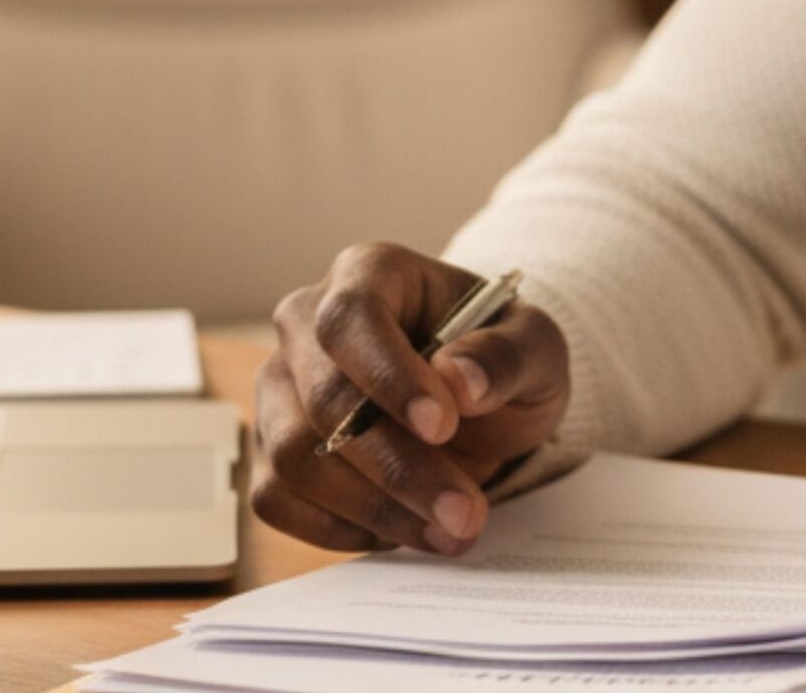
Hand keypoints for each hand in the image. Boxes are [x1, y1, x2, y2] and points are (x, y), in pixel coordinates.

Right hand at [252, 243, 569, 555]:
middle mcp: (306, 323)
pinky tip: (404, 530)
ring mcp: (280, 388)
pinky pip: (278, 500)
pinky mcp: (271, 448)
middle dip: (397, 467)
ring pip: (293, 458)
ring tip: (450, 529)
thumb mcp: (535, 345)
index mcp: (369, 273)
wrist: (478, 398)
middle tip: (464, 512)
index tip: (443, 426)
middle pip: (323, 399)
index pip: (352, 319)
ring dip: (374, 508)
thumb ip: (507, 354)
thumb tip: (459, 380)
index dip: (389, 376)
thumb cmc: (498, 356)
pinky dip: (341, 529)